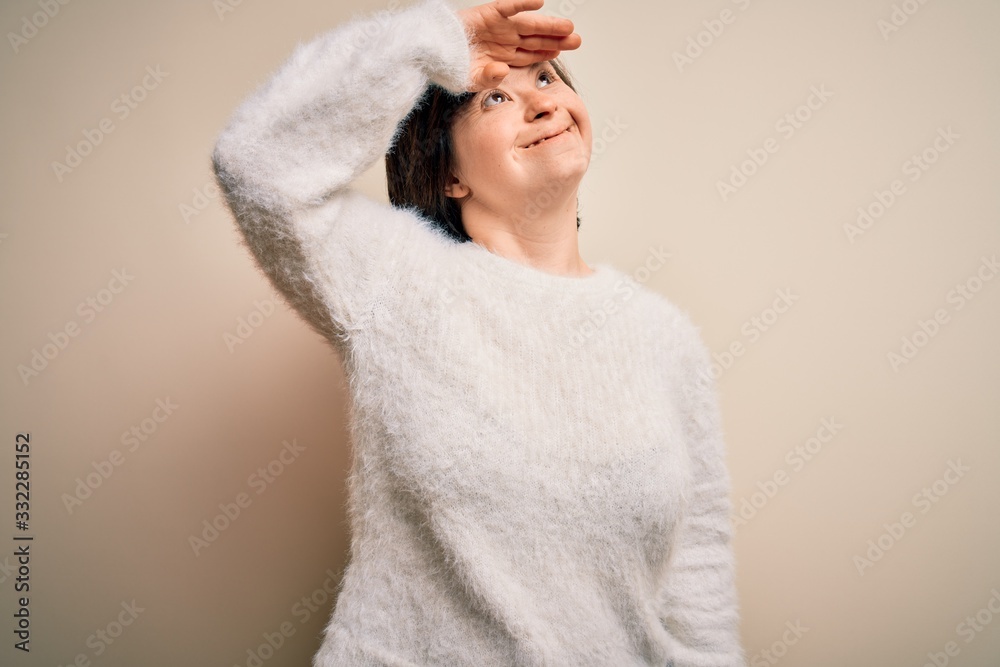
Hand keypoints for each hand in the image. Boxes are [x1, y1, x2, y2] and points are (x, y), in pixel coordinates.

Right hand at [456, 0, 580, 91]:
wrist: (433, 52)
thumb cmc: (452, 66)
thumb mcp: (472, 79)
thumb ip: (489, 78)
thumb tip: (502, 72)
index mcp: (504, 56)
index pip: (531, 54)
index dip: (548, 52)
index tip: (562, 52)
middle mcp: (505, 40)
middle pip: (536, 39)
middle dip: (556, 39)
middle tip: (576, 40)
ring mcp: (499, 26)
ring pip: (529, 24)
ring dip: (548, 25)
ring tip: (567, 26)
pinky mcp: (488, 14)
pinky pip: (508, 7)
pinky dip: (523, 4)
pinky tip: (539, 2)